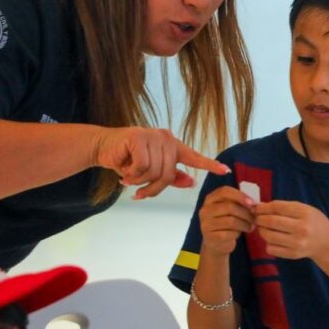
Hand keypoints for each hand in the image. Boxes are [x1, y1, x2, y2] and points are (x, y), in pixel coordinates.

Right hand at [91, 126, 230, 199]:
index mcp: (172, 146)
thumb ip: (171, 176)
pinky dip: (131, 173)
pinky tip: (124, 168)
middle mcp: (166, 139)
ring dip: (138, 180)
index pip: (194, 157)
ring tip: (128, 175)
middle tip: (137, 192)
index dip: (209, 165)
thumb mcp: (150, 170)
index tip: (225, 171)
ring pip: (154, 172)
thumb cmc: (128, 160)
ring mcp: (153, 136)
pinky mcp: (139, 137)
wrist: (103, 147)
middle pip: (168, 174)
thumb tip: (191, 182)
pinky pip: (142, 166)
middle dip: (152, 188)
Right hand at [199, 186, 256, 255]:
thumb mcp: (230, 210)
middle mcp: (205, 210)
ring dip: (245, 223)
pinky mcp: (211, 237)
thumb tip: (253, 204)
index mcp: (210, 199)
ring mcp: (206, 224)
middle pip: (229, 206)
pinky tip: (244, 233)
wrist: (216, 243)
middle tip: (254, 218)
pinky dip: (240, 233)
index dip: (240, 195)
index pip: (224, 191)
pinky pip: (230, 233)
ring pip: (231, 221)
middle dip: (246, 212)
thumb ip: (238, 203)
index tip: (252, 203)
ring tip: (251, 226)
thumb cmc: (226, 223)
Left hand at [253, 200, 328, 259]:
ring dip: (262, 230)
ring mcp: (297, 243)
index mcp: (305, 213)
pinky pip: (271, 248)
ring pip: (269, 236)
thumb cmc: (313, 222)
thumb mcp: (304, 209)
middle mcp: (301, 229)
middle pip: (271, 221)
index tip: (256, 208)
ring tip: (263, 227)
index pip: (277, 208)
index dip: (263, 207)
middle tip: (257, 218)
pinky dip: (268, 243)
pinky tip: (272, 239)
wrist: (326, 242)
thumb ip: (283, 206)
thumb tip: (260, 206)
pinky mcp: (293, 254)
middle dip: (259, 218)